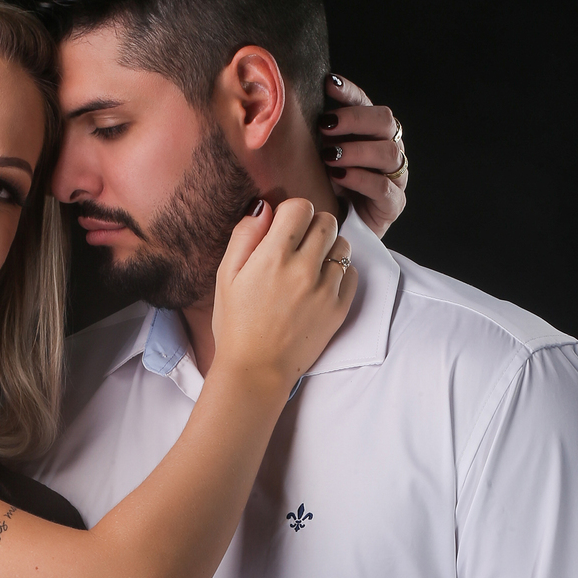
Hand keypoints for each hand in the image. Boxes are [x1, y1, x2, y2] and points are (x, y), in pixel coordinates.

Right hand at [212, 198, 356, 394]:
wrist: (255, 371)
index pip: (301, 207)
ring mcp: (324, 290)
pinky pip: (351, 274)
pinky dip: (339, 274)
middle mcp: (303, 269)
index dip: (292, 213)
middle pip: (327, 221)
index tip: (284, 229)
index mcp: (273, 256)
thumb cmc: (236, 325)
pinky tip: (320, 286)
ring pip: (342, 246)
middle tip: (298, 247)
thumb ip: (245, 236)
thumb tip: (264, 208)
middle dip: (313, 227)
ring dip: (328, 249)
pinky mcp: (338, 309)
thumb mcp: (226, 277)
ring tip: (311, 267)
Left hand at [319, 74, 407, 237]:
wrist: (339, 232)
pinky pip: (383, 186)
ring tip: (329, 156)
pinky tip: (338, 177)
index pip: (365, 102)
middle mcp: (388, 148)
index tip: (327, 83)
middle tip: (326, 125)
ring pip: (388, 152)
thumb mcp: (316, 159)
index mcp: (370, 133)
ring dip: (356, 150)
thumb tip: (284, 110)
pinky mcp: (393, 203)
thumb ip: (313, 137)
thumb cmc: (326, 191)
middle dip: (354, 119)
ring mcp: (395, 176)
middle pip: (384, 120)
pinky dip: (359, 179)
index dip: (349, 92)